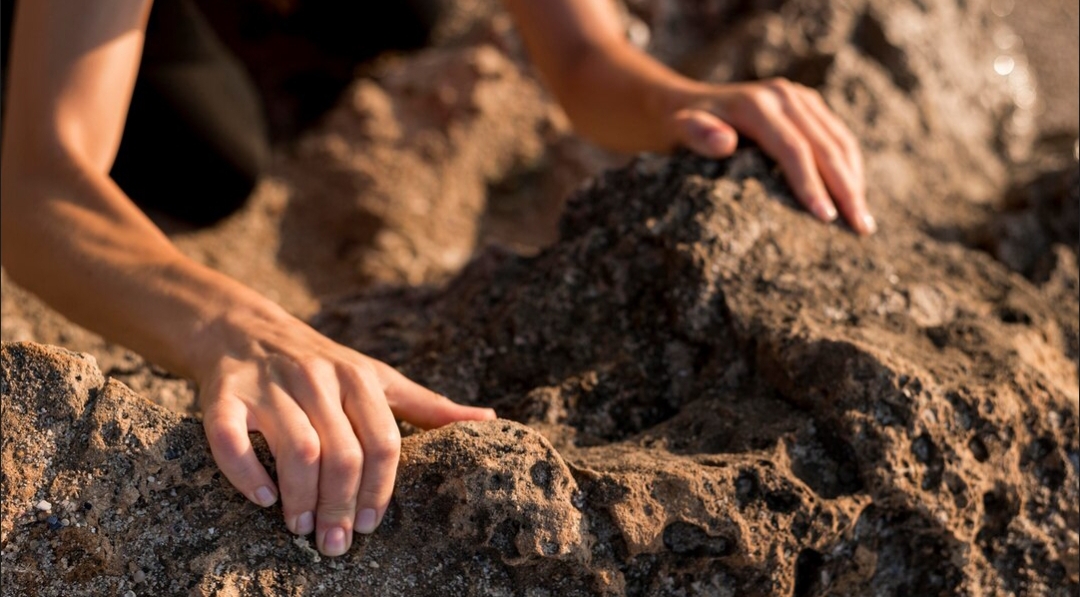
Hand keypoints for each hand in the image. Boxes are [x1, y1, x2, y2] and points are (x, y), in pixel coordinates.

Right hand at [194, 306, 495, 556]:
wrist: (244, 329)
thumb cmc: (324, 365)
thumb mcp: (379, 377)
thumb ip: (428, 405)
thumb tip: (489, 419)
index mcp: (359, 378)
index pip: (383, 441)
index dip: (381, 489)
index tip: (372, 526)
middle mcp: (317, 378)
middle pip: (342, 452)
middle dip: (342, 505)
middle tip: (335, 544)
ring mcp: (270, 386)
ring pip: (297, 448)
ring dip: (302, 498)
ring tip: (301, 528)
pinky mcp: (224, 395)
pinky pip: (230, 438)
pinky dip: (246, 473)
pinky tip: (263, 499)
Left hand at [670, 78, 874, 234]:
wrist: (684, 104)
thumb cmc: (680, 128)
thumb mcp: (679, 131)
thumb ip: (698, 135)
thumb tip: (724, 142)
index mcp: (757, 104)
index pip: (794, 149)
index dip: (812, 184)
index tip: (826, 219)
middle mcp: (784, 96)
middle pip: (826, 146)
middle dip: (846, 189)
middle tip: (860, 229)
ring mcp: (800, 98)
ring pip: (840, 142)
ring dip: (855, 182)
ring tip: (863, 223)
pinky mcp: (809, 106)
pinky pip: (838, 138)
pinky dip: (850, 168)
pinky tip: (855, 198)